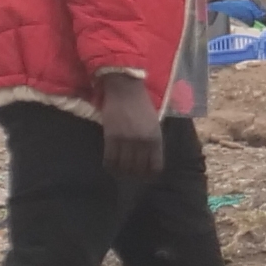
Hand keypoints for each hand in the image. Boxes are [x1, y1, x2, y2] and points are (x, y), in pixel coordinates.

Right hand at [101, 72, 164, 188]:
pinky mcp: (111, 137)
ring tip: (120, 172)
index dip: (150, 175)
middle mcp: (142, 141)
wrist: (125, 88)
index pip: (155, 165)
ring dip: (121, 172)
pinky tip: (110, 166)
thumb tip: (148, 157)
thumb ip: (152, 139)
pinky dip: (110, 165)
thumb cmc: (141, 103)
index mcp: (156, 138)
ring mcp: (126, 140)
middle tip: (130, 176)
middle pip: (138, 168)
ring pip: (123, 166)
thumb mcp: (154, 122)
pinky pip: (110, 158)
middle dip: (135, 175)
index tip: (145, 177)